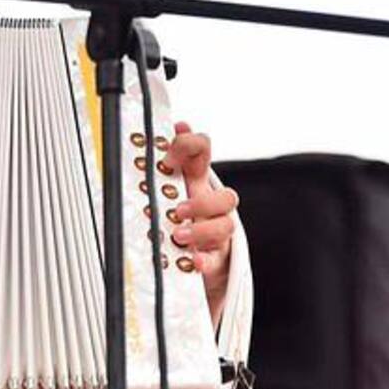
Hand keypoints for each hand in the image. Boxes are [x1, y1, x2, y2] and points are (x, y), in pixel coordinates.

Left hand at [163, 121, 238, 313]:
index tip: (171, 152)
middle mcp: (210, 207)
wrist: (188, 260)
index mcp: (195, 182)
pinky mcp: (215, 259)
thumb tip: (166, 128)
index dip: (191, 145)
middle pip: (226, 196)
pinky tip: (193, 259)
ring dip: (201, 229)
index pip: (202, 154)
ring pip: (224, 226)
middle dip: (202, 201)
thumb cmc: (176, 219)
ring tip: (178, 235)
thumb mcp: (164, 188)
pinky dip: (205, 259)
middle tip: (177, 209)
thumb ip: (162, 162)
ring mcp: (216, 233)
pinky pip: (216, 259)